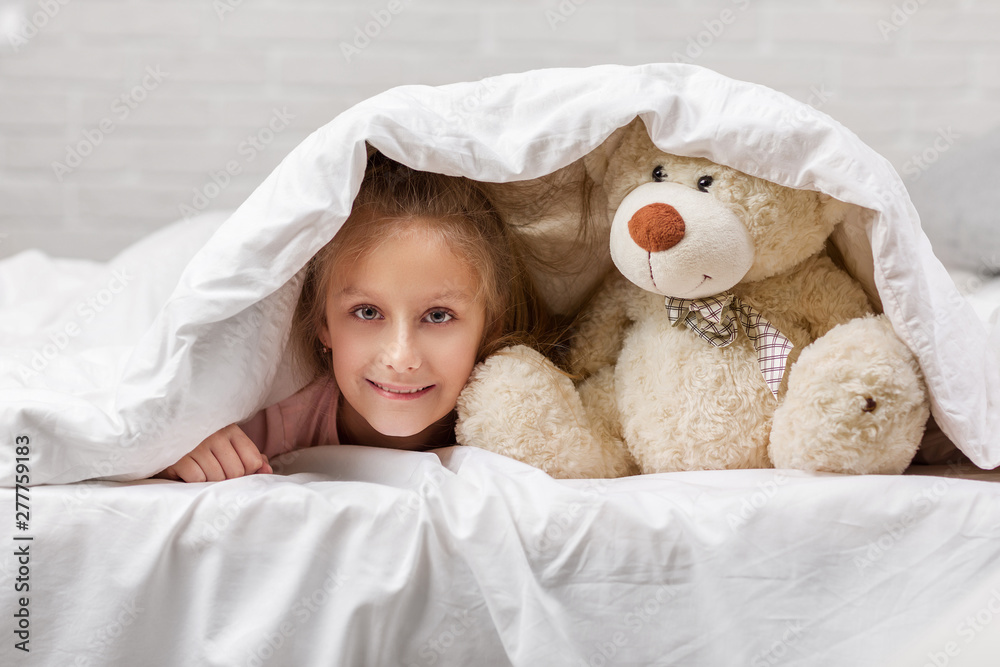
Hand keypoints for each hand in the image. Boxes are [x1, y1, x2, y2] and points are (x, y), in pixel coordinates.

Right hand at [155, 424, 272, 481]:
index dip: (246, 471)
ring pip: (218, 477)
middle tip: (214, 471)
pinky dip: (194, 481)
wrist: (159, 434)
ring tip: (200, 470)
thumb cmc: (199, 444)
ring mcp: (196, 445)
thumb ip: (250, 457)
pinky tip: (188, 471)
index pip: (253, 460)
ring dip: (210, 481)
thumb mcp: (226, 445)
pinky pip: (197, 479)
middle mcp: (215, 435)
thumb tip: (268, 470)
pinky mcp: (178, 456)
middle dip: (227, 479)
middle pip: (237, 472)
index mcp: (230, 429)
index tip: (234, 469)